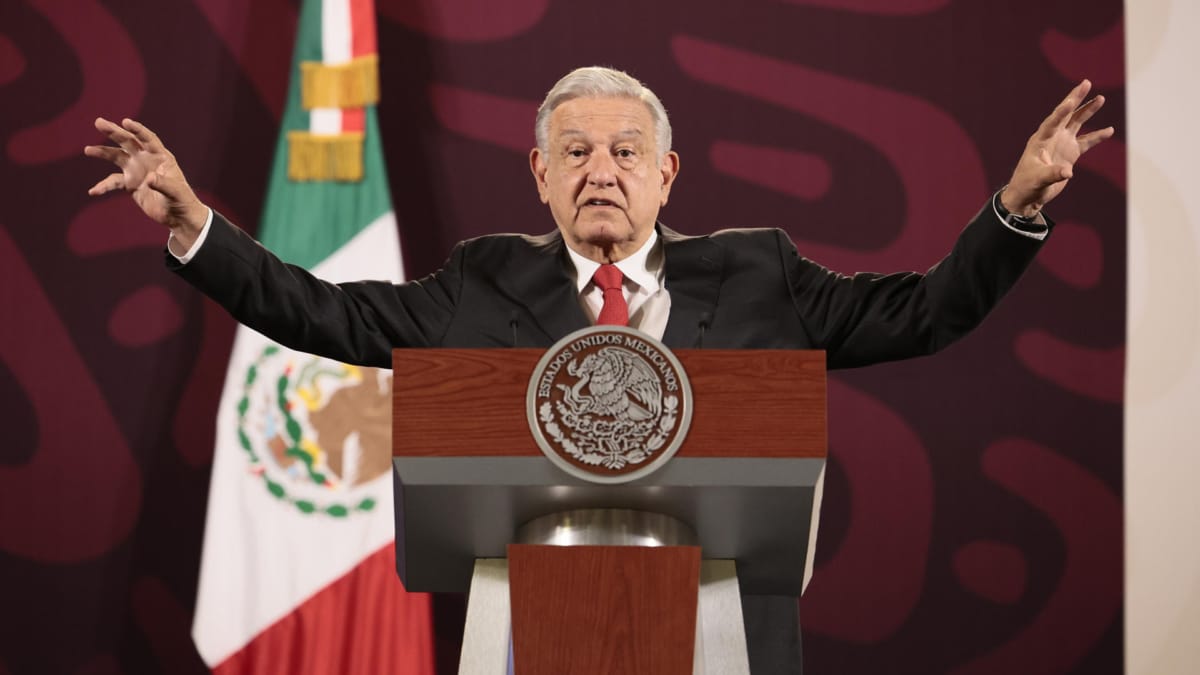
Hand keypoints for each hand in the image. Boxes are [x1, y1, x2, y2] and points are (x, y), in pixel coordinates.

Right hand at [85, 118, 208, 248]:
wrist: (178, 216)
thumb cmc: (182, 201)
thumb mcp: (176, 192)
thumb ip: (163, 185)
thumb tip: (148, 179)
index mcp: (161, 157)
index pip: (148, 139)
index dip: (137, 130)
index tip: (125, 122)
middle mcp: (147, 159)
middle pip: (128, 142)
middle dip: (114, 132)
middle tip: (98, 122)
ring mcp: (137, 170)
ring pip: (117, 157)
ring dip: (103, 152)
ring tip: (88, 150)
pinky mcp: (130, 184)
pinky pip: (113, 182)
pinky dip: (104, 186)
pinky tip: (94, 191)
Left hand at [1001, 80, 1114, 216]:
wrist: (1028, 196)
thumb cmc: (1027, 185)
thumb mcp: (1038, 180)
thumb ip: (1052, 174)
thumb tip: (1068, 172)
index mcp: (1040, 140)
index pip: (1052, 122)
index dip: (1061, 112)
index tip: (1071, 101)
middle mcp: (1052, 137)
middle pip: (1066, 114)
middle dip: (1076, 98)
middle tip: (1086, 83)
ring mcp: (1062, 144)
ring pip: (1077, 123)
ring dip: (1088, 111)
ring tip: (1100, 98)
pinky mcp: (1070, 153)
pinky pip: (1086, 141)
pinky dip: (1097, 136)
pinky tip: (1109, 130)